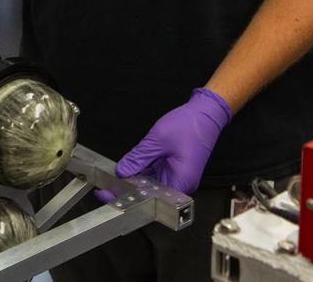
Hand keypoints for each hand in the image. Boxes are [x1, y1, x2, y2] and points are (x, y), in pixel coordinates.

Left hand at [107, 88, 231, 197]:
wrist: (206, 113)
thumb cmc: (190, 126)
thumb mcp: (158, 140)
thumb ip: (139, 157)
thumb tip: (122, 171)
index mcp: (180, 182)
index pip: (150, 199)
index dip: (128, 197)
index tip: (109, 195)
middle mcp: (180, 184)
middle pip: (150, 193)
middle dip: (128, 189)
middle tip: (106, 186)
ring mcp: (177, 176)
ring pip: (151, 183)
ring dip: (134, 180)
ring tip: (114, 178)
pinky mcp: (175, 169)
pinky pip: (155, 174)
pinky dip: (143, 171)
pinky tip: (129, 168)